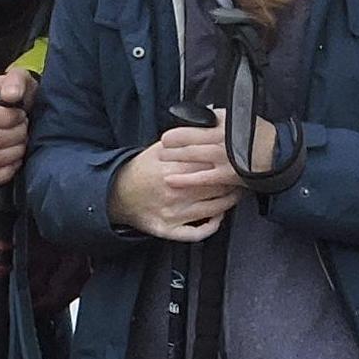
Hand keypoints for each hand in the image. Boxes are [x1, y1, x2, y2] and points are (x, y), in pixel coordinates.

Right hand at [0, 68, 33, 189]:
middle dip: (18, 134)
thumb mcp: (21, 80)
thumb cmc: (19, 95)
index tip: (21, 113)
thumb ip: (16, 81)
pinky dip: (5, 171)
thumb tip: (10, 95)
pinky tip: (15, 160)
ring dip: (15, 151)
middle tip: (25, 127)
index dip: (8, 117)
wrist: (21, 112)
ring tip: (22, 141)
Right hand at [108, 125, 241, 241]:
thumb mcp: (158, 149)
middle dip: (233, 182)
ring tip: (235, 193)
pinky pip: (197, 233)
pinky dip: (212, 226)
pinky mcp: (169, 230)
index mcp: (172, 169)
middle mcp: (174, 193)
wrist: (116, 193)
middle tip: (242, 176)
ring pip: (214, 210)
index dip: (227, 163)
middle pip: (216, 187)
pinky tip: (218, 217)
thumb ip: (183, 140)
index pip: (210, 166)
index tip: (236, 160)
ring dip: (229, 202)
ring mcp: (173, 214)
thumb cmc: (140, 170)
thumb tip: (207, 125)